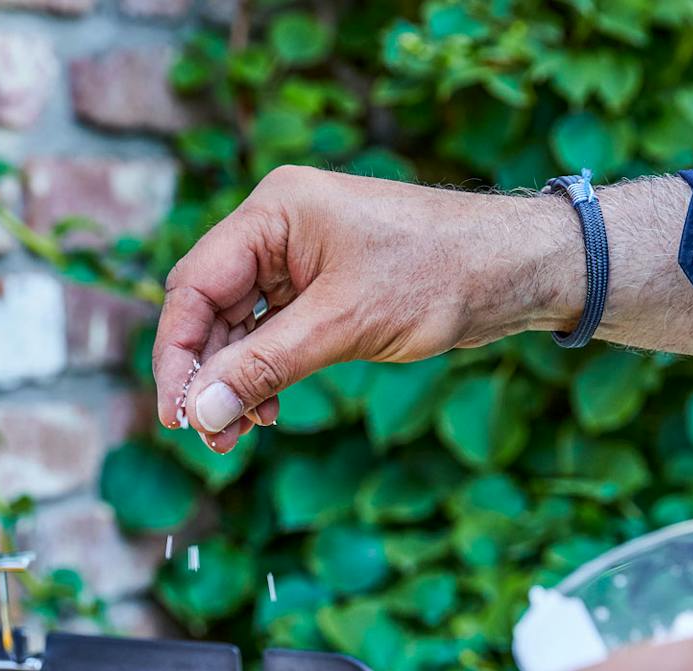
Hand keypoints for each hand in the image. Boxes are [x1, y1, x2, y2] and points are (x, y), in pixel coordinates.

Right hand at [149, 166, 577, 451]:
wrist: (516, 268)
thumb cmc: (440, 274)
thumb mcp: (344, 325)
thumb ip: (266, 366)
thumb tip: (201, 412)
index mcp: (274, 212)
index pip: (194, 286)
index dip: (178, 354)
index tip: (177, 415)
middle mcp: (278, 229)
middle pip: (210, 309)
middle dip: (207, 376)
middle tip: (208, 437)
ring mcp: (300, 258)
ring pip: (240, 328)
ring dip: (234, 382)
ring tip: (236, 437)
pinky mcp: (323, 287)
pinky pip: (273, 333)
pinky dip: (265, 373)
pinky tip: (267, 412)